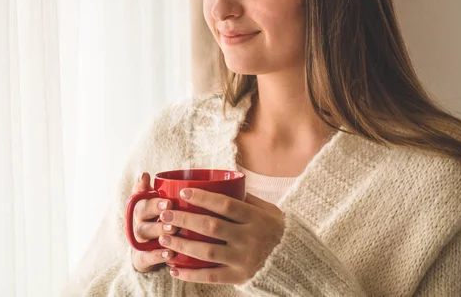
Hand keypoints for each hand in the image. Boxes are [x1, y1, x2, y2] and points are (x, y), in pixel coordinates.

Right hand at [130, 172, 179, 272]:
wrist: (148, 252)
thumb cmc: (156, 223)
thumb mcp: (155, 205)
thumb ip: (152, 191)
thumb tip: (143, 174)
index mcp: (141, 207)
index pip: (141, 198)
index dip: (152, 197)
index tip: (167, 199)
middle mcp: (137, 221)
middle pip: (141, 213)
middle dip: (155, 209)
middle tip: (170, 208)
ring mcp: (139, 240)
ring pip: (144, 232)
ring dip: (158, 229)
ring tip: (173, 229)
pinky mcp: (141, 258)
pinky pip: (146, 257)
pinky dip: (158, 255)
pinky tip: (170, 254)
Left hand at [157, 188, 285, 284]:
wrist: (296, 260)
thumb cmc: (277, 229)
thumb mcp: (268, 210)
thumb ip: (246, 199)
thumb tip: (220, 183)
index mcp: (256, 218)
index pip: (226, 205)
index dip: (203, 198)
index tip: (183, 193)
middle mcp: (250, 238)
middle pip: (211, 227)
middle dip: (184, 220)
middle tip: (165, 215)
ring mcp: (245, 259)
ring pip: (207, 252)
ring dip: (182, 245)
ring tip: (164, 239)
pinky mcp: (240, 277)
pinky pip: (211, 276)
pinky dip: (190, 274)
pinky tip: (174, 269)